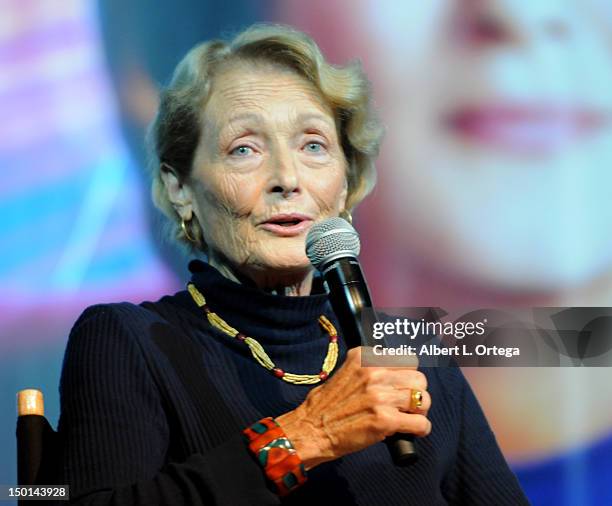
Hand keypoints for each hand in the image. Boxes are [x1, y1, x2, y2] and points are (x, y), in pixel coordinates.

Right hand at [276, 347, 431, 469]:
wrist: (311, 430)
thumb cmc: (326, 405)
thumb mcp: (345, 372)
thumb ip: (369, 367)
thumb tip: (397, 372)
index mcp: (364, 357)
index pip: (407, 359)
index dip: (407, 375)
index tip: (401, 385)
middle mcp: (374, 373)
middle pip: (419, 378)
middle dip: (416, 392)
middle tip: (407, 404)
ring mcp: (380, 396)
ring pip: (423, 399)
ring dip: (420, 411)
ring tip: (409, 417)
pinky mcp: (385, 420)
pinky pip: (421, 423)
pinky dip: (421, 429)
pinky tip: (412, 432)